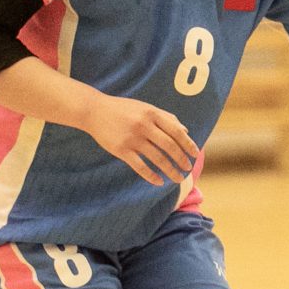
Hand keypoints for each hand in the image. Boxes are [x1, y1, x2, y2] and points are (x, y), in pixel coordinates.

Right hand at [83, 93, 199, 185]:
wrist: (93, 110)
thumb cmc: (123, 109)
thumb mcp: (145, 107)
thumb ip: (166, 117)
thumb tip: (185, 130)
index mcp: (152, 114)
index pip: (176, 132)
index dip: (188, 144)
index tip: (195, 154)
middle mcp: (143, 126)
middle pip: (169, 146)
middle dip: (182, 159)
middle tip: (188, 168)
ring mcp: (132, 138)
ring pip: (157, 158)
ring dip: (170, 170)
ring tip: (178, 178)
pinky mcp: (120, 150)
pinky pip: (140, 166)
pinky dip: (151, 176)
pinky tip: (159, 181)